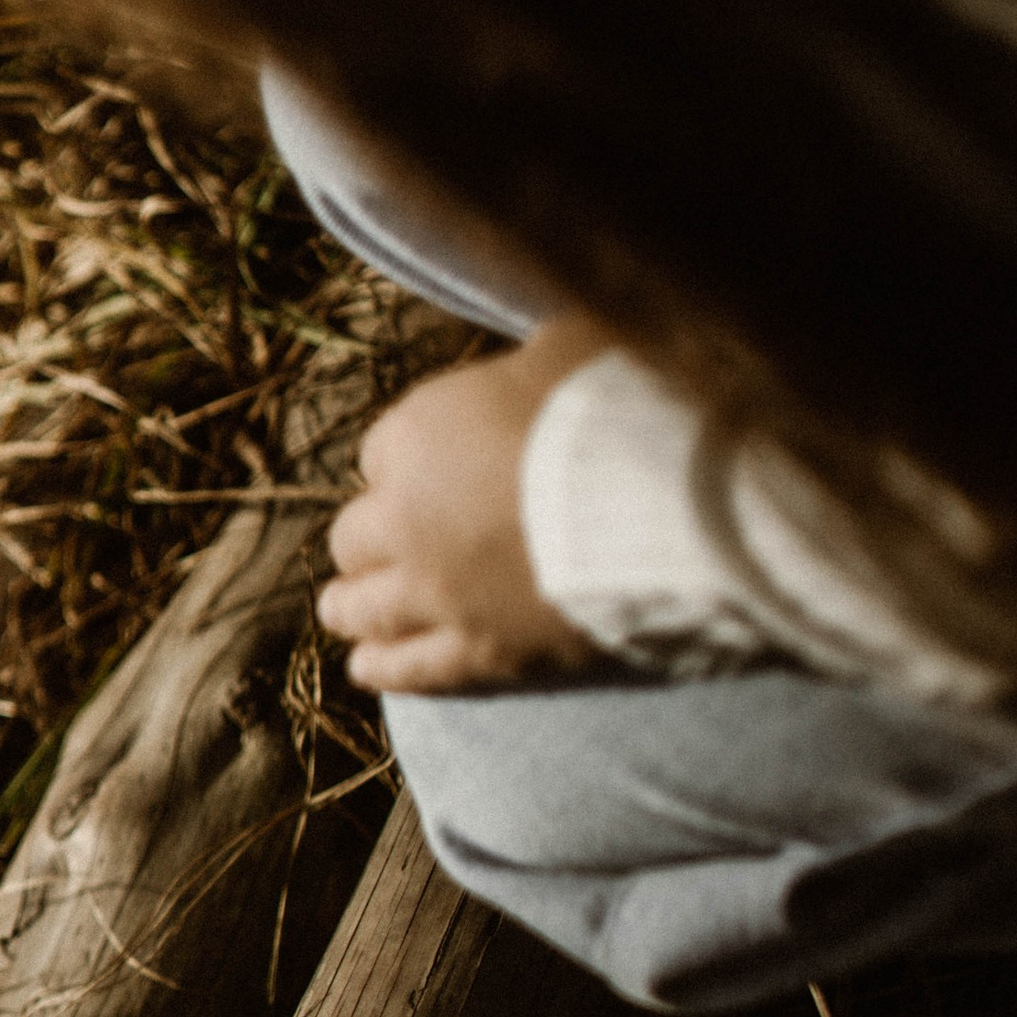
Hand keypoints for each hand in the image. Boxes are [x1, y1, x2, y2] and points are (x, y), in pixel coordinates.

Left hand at [319, 317, 612, 691]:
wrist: (667, 503)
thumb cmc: (621, 408)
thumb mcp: (569, 346)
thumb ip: (534, 359)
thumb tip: (545, 357)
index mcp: (417, 434)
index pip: (378, 453)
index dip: (405, 461)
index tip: (432, 467)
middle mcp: (404, 519)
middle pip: (354, 537)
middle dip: (370, 538)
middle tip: (388, 543)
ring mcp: (435, 593)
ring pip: (358, 609)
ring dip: (351, 606)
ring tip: (348, 609)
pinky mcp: (477, 655)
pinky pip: (408, 670)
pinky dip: (383, 667)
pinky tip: (368, 666)